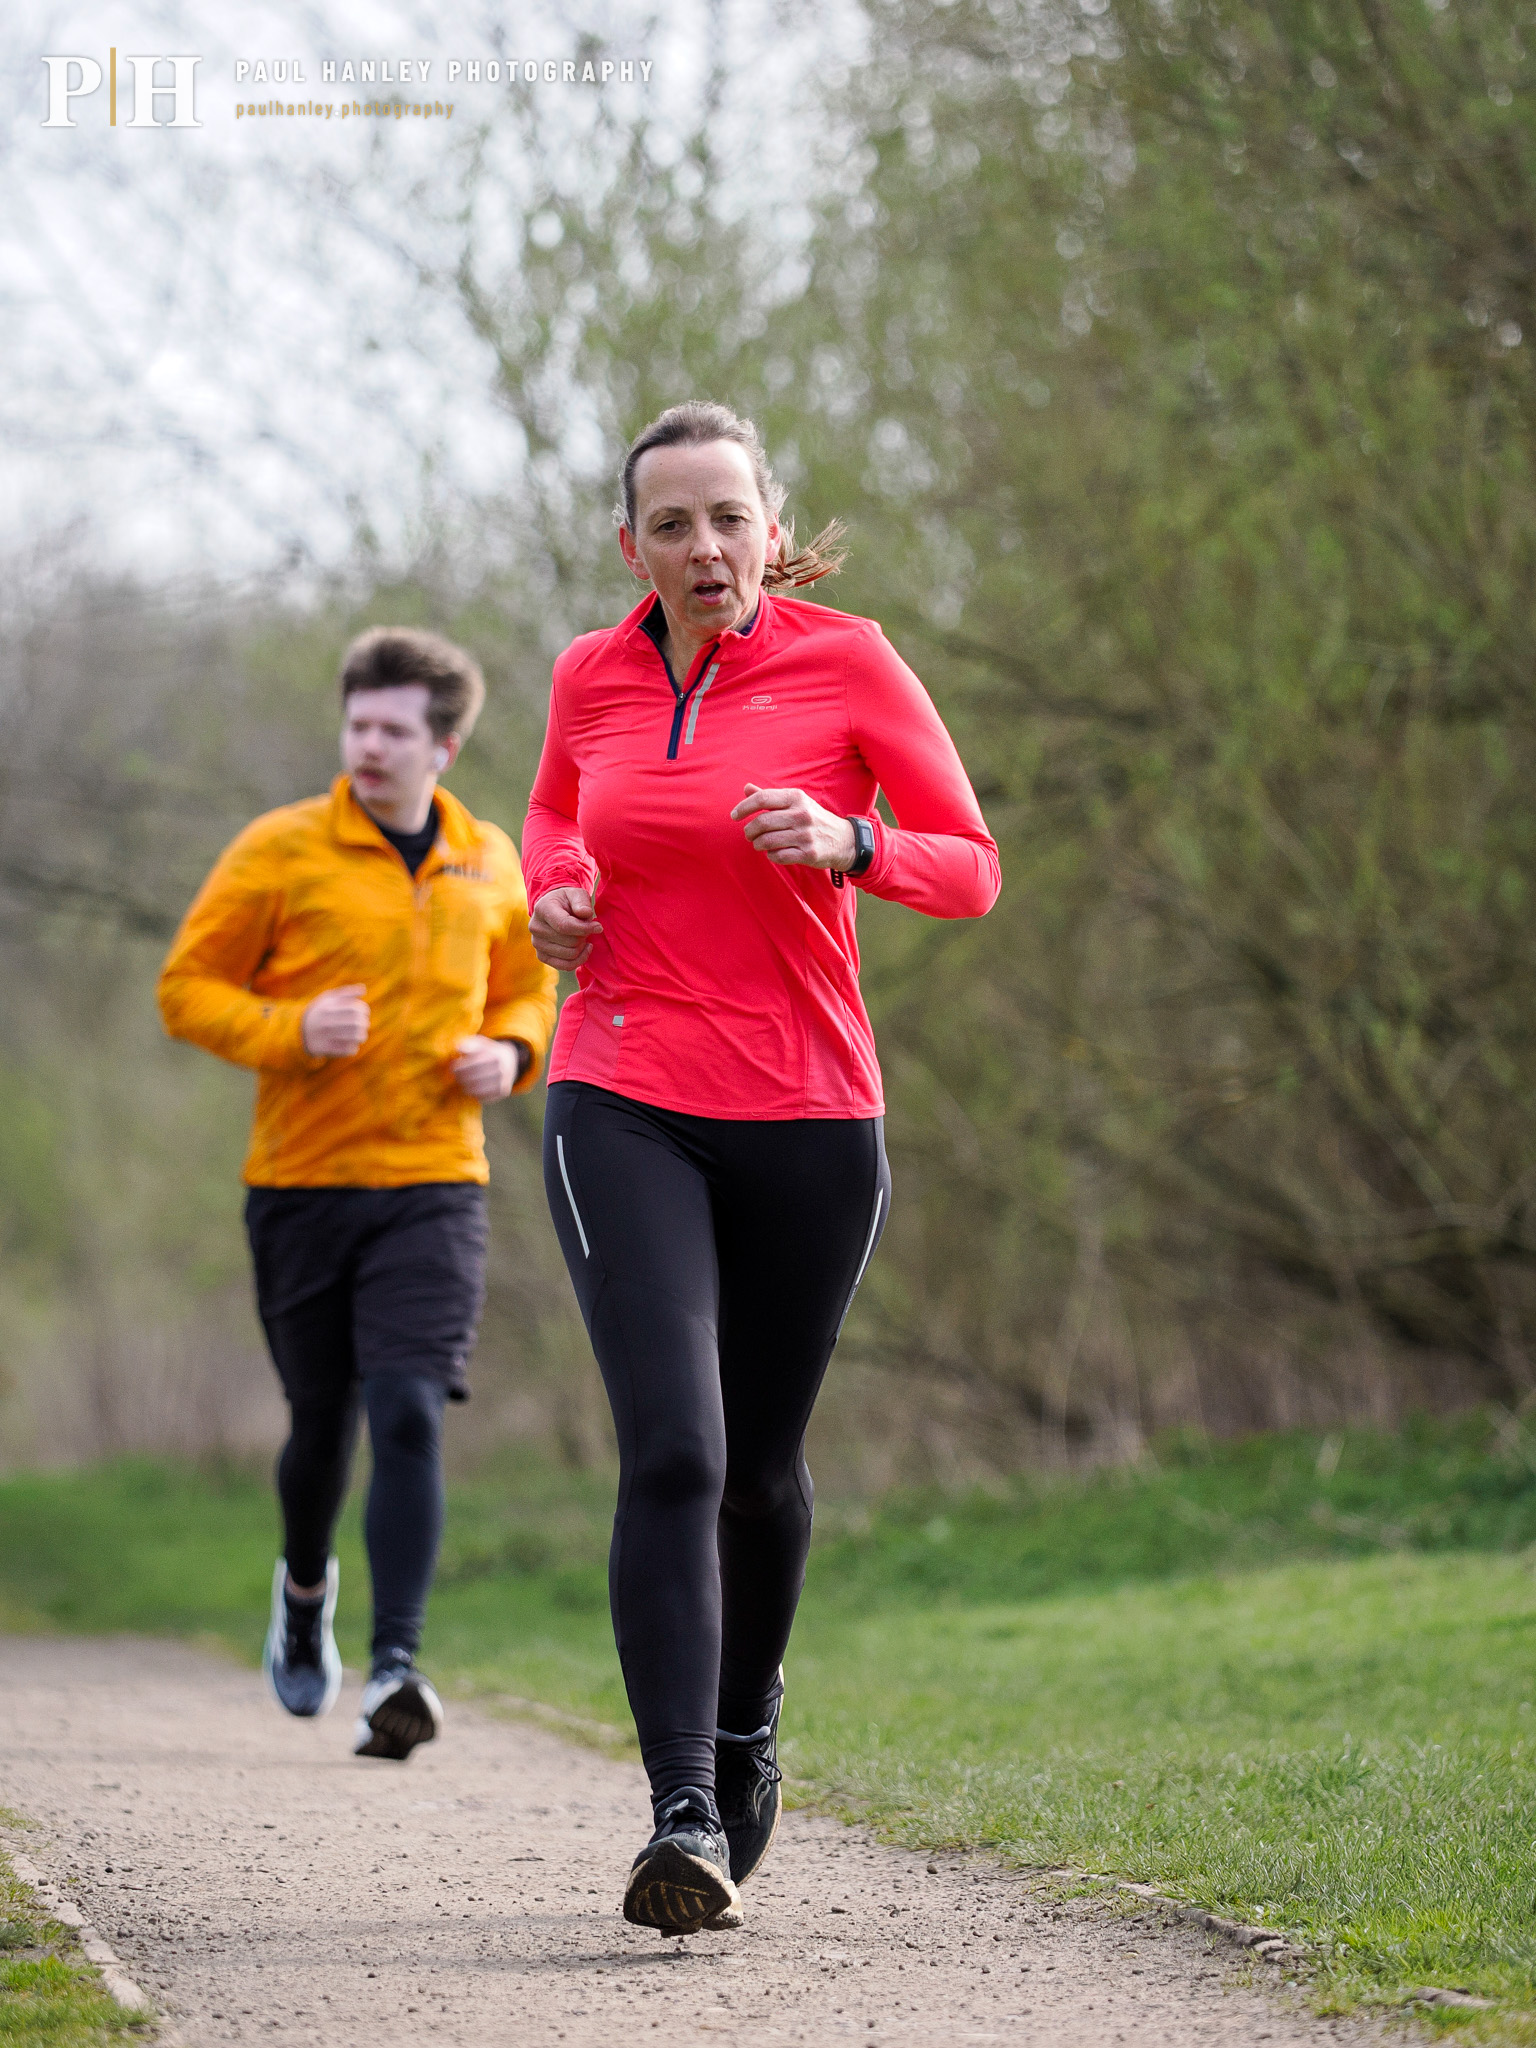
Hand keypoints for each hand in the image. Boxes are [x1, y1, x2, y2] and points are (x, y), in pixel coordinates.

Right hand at [302, 984, 369, 1056]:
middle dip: (364, 1024)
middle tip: (363, 1024)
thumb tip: (363, 989)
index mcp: (328, 1008)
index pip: (355, 1009)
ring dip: (362, 1036)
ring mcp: (325, 1036)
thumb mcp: (328, 998)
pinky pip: (348, 1050)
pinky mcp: (325, 1049)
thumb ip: (346, 992)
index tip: (364, 1013)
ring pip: (355, 1037)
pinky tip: (350, 1044)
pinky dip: (353, 1047)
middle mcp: (326, 1022)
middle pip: (357, 1023)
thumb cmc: (320, 1011)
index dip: (364, 1010)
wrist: (299, 1030)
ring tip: (360, 1035)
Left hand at [451, 1036, 517, 1100]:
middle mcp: (502, 1069)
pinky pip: (484, 1097)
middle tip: (455, 1076)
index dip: (460, 1066)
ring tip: (461, 1083)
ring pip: (478, 1089)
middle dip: (461, 1077)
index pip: (474, 1064)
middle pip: (475, 1077)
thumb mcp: (481, 1043)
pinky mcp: (503, 1092)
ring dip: (465, 1087)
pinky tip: (470, 1089)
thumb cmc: (488, 1051)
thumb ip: (469, 1044)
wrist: (510, 1061)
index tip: (452, 1067)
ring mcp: (504, 1082)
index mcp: (496, 1055)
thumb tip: (457, 1048)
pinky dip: (474, 1094)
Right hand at [531, 886, 601, 968]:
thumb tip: (585, 913)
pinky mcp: (541, 956)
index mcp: (543, 909)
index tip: (598, 927)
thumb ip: (582, 901)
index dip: (585, 929)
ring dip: (582, 946)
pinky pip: (565, 966)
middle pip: (570, 942)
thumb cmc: (567, 901)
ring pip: (570, 955)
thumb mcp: (576, 894)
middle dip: (584, 935)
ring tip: (583, 936)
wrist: (553, 909)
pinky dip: (579, 960)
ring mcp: (537, 943)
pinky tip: (584, 949)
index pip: (565, 925)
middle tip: (586, 928)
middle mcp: (535, 927)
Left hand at [730, 783, 857, 868]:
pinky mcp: (808, 853)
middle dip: (749, 830)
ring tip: (758, 844)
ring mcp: (806, 835)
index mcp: (796, 798)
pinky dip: (771, 855)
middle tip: (749, 834)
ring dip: (758, 844)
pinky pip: (778, 856)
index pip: (762, 798)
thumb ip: (770, 797)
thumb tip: (746, 788)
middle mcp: (801, 814)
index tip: (734, 815)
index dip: (744, 807)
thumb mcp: (795, 803)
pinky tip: (773, 853)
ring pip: (767, 840)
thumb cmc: (813, 818)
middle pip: (762, 822)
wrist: (844, 840)